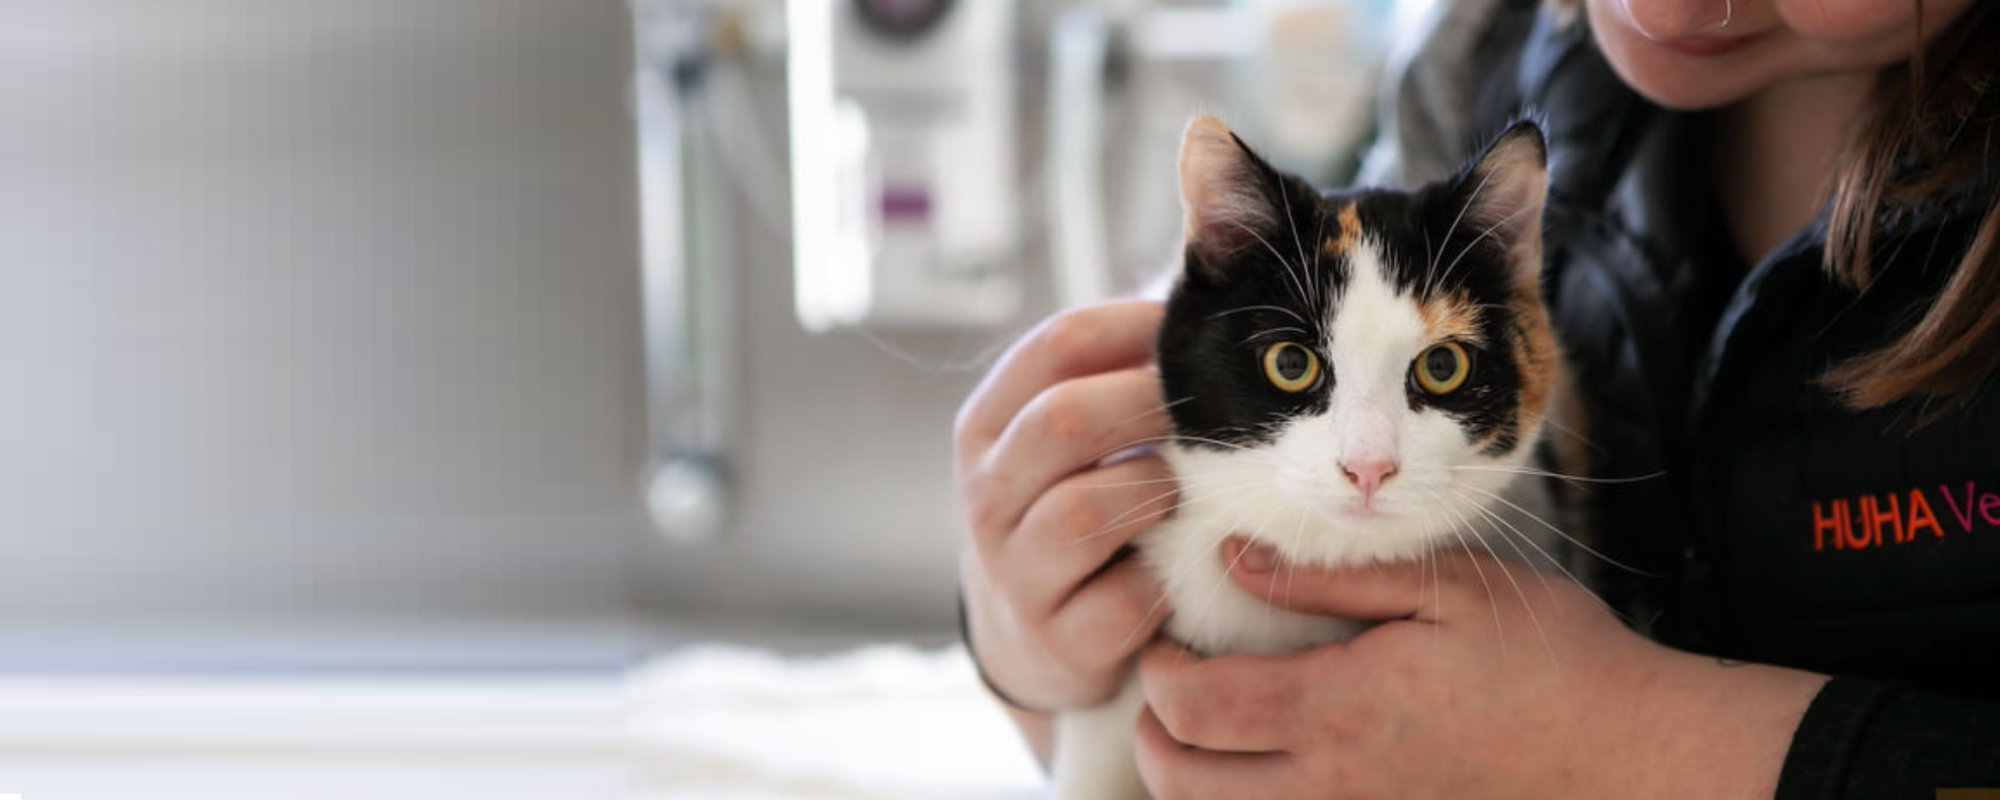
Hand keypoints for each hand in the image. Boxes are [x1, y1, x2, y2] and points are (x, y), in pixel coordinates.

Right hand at [954, 300, 1176, 711]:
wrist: (1032, 638)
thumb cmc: (1070, 508)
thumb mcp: (1064, 443)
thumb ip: (1112, 376)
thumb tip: (1207, 285)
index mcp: (985, 426)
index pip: (1056, 344)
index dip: (1137, 326)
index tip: (1193, 328)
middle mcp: (985, 493)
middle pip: (1065, 419)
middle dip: (1150, 404)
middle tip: (1208, 410)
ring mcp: (1014, 571)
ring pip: (1086, 508)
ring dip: (1154, 492)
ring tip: (1180, 493)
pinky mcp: (1060, 641)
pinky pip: (1126, 598)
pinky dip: (1163, 580)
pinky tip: (1174, 570)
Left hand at [1132, 541, 1827, 798]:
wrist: (1633, 753)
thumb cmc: (1551, 661)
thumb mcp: (1446, 588)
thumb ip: (1329, 578)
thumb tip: (1235, 559)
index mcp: (1340, 707)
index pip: (1194, 707)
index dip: (1157, 672)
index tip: (1170, 639)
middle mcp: (1334, 784)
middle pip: (1185, 784)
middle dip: (1155, 734)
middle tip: (1170, 688)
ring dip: (1191, 782)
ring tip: (1205, 732)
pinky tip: (1264, 771)